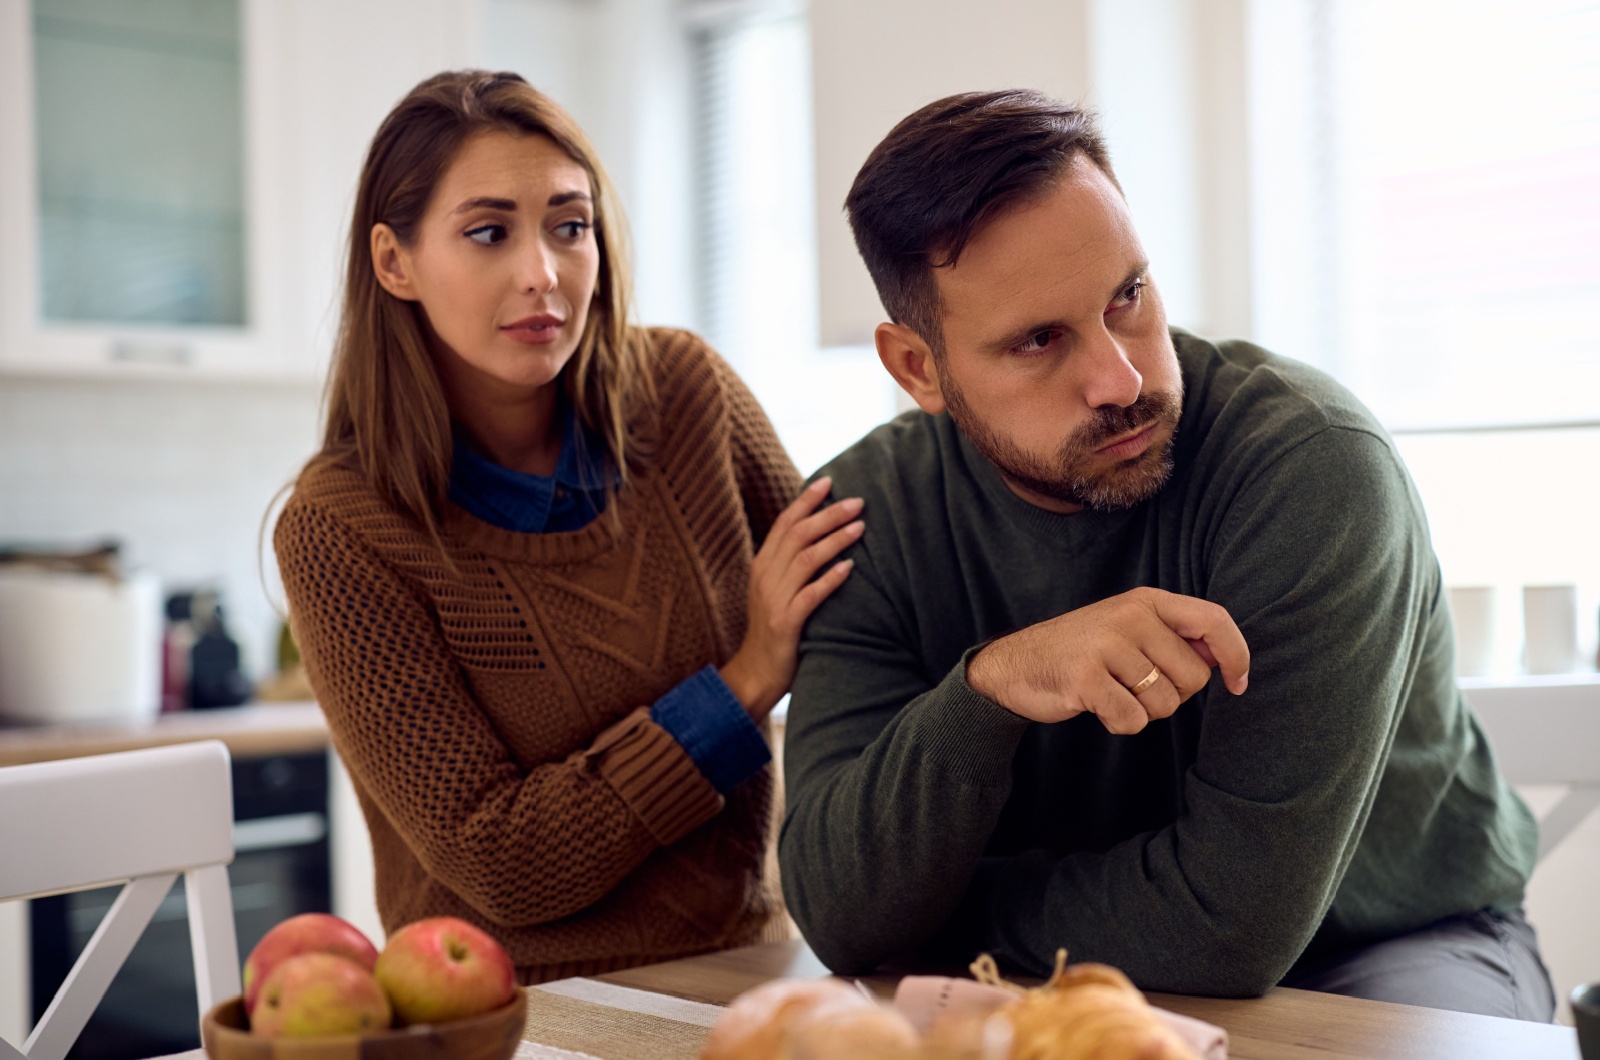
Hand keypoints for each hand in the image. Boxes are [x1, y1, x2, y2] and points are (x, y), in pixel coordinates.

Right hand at [720, 477, 862, 719]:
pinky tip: (850, 568)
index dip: (806, 500)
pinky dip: (830, 579)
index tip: (830, 481)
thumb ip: (791, 563)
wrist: (757, 671)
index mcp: (762, 564)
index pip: (784, 522)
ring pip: (805, 559)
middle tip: (858, 502)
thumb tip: (820, 533)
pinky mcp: (785, 623)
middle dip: (828, 514)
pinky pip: (810, 595)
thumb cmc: (775, 628)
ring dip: (835, 540)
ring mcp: (774, 599)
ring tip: (861, 527)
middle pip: (798, 534)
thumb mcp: (776, 589)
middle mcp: (765, 576)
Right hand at [965, 587, 1249, 732]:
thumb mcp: (1127, 629)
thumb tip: (1225, 659)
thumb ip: (1174, 637)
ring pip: (1164, 703)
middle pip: (1193, 677)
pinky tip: (1097, 706)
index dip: (1237, 655)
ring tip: (1113, 693)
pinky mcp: (1086, 677)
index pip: (1214, 621)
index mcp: (1145, 601)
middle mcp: (1129, 615)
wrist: (1013, 665)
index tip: (1239, 683)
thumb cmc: (1081, 651)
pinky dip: (1119, 724)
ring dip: (1143, 711)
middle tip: (1136, 687)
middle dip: (1172, 695)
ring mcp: (1106, 644)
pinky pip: (1133, 720)